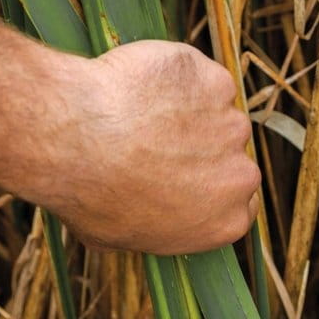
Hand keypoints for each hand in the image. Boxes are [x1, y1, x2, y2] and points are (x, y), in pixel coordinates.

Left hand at [21, 41, 259, 254]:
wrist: (77, 142)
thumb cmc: (92, 200)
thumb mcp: (116, 238)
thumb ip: (150, 226)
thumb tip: (139, 215)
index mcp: (226, 223)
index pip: (239, 205)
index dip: (209, 189)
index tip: (185, 179)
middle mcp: (241, 177)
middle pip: (230, 159)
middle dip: (202, 152)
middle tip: (156, 144)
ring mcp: (231, 124)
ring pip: (215, 116)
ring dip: (187, 114)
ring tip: (142, 115)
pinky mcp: (215, 81)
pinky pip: (198, 79)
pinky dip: (175, 80)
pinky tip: (141, 88)